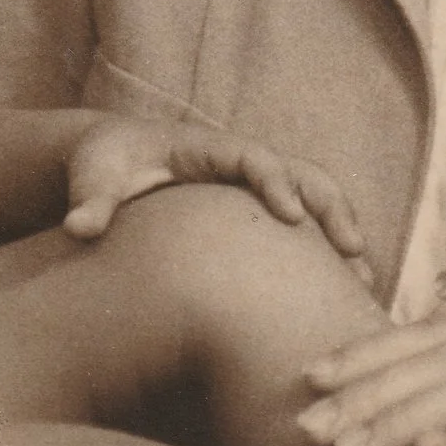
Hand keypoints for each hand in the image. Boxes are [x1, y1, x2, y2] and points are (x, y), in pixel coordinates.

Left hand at [61, 115, 366, 266]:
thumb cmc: (105, 165)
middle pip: (303, 175)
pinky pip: (306, 227)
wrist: (113, 160)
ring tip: (365, 284)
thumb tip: (80, 228)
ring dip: (343, 234)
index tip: (290, 216)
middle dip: (332, 210)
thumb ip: (91, 201)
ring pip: (316, 201)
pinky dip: (329, 254)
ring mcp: (256, 187)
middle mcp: (243, 164)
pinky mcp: (258, 212)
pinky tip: (344, 296)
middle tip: (354, 253)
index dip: (274, 183)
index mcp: (210, 149)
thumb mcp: (93, 177)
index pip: (254, 158)